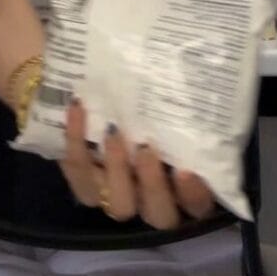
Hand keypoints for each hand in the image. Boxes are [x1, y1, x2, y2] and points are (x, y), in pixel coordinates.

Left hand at [61, 100, 215, 229]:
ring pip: (120, 205)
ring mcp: (117, 194)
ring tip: (112, 131)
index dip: (194, 194)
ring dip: (116, 169)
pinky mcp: (85, 184)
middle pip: (160, 214)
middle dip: (152, 184)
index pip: (198, 205)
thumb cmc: (146, 94)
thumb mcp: (168, 96)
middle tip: (145, 147)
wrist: (98, 94)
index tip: (186, 169)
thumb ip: (184, 96)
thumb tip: (199, 61)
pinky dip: (76, 144)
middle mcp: (153, 196)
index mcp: (184, 183)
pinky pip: (79, 175)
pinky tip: (78, 108)